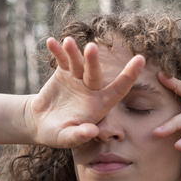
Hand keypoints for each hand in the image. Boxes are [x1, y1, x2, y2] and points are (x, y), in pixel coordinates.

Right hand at [24, 37, 144, 147]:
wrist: (40, 122)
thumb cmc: (57, 134)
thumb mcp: (66, 138)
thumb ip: (79, 135)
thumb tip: (93, 132)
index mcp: (100, 105)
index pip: (119, 89)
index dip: (130, 76)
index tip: (141, 59)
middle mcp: (92, 89)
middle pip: (95, 73)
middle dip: (93, 61)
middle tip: (91, 48)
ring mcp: (78, 79)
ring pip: (78, 63)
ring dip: (74, 52)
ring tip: (68, 42)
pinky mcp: (64, 72)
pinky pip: (62, 59)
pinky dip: (57, 51)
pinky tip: (51, 42)